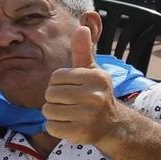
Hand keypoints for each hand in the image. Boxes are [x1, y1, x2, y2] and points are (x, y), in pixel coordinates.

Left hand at [41, 23, 121, 147]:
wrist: (112, 124)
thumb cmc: (95, 93)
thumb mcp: (91, 71)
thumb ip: (83, 50)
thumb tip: (82, 27)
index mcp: (95, 77)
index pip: (55, 77)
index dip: (58, 84)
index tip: (72, 88)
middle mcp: (94, 95)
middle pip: (50, 94)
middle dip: (55, 99)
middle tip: (71, 103)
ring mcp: (88, 115)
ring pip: (48, 111)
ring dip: (54, 114)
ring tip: (70, 113)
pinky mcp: (81, 132)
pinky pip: (51, 127)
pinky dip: (56, 127)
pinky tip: (70, 125)